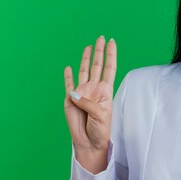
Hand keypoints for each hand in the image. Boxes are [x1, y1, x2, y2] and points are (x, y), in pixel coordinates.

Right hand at [64, 36, 116, 152]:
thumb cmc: (100, 129)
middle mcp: (94, 89)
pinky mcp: (70, 100)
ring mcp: (82, 93)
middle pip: (97, 66)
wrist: (89, 141)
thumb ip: (88, 103)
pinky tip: (68, 67)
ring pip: (84, 71)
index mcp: (105, 91)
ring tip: (88, 46)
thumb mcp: (100, 115)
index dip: (110, 55)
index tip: (112, 42)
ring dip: (85, 59)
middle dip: (99, 52)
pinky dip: (68, 76)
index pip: (109, 69)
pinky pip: (68, 85)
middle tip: (101, 37)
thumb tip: (74, 93)